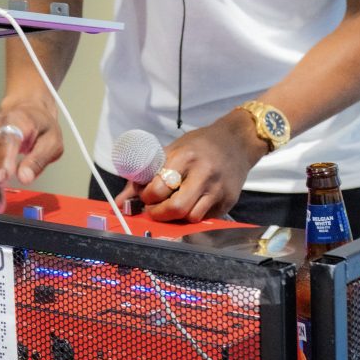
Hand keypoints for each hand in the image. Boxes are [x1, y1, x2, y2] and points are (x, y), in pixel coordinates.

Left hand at [137, 108, 266, 221]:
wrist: (237, 141)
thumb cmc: (201, 144)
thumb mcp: (173, 150)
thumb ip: (147, 174)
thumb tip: (122, 200)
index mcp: (185, 157)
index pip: (159, 188)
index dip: (147, 197)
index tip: (146, 196)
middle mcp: (203, 173)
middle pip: (176, 208)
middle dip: (159, 214)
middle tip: (155, 208)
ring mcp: (217, 189)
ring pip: (191, 217)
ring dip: (177, 217)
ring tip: (172, 206)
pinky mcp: (228, 201)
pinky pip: (205, 218)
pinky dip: (193, 215)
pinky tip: (190, 203)